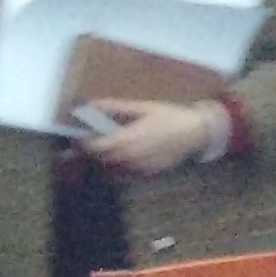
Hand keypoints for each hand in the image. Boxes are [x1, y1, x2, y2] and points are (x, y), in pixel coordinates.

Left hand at [73, 97, 219, 176]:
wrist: (196, 132)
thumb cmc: (170, 116)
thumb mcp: (143, 107)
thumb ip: (116, 107)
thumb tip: (92, 103)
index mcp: (128, 138)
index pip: (97, 146)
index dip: (84, 143)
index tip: (79, 136)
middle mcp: (132, 156)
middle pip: (102, 159)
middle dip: (93, 152)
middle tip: (88, 143)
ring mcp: (141, 167)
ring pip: (113, 168)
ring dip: (105, 160)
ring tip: (105, 149)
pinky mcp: (149, 173)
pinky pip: (127, 173)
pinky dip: (119, 166)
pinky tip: (123, 157)